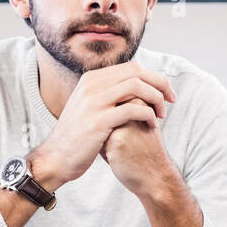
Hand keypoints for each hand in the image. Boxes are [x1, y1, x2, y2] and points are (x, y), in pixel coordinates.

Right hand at [34, 61, 175, 189]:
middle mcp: (91, 85)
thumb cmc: (78, 137)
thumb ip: (107, 95)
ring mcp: (93, 102)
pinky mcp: (98, 121)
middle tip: (171, 100)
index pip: (131, 67)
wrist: (56, 158)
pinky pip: (132, 109)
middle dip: (160, 84)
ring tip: (161, 114)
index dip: (153, 77)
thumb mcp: (89, 108)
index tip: (165, 93)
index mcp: (91, 79)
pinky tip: (152, 125)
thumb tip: (131, 88)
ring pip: (137, 86)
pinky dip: (147, 115)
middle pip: (137, 72)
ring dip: (156, 99)